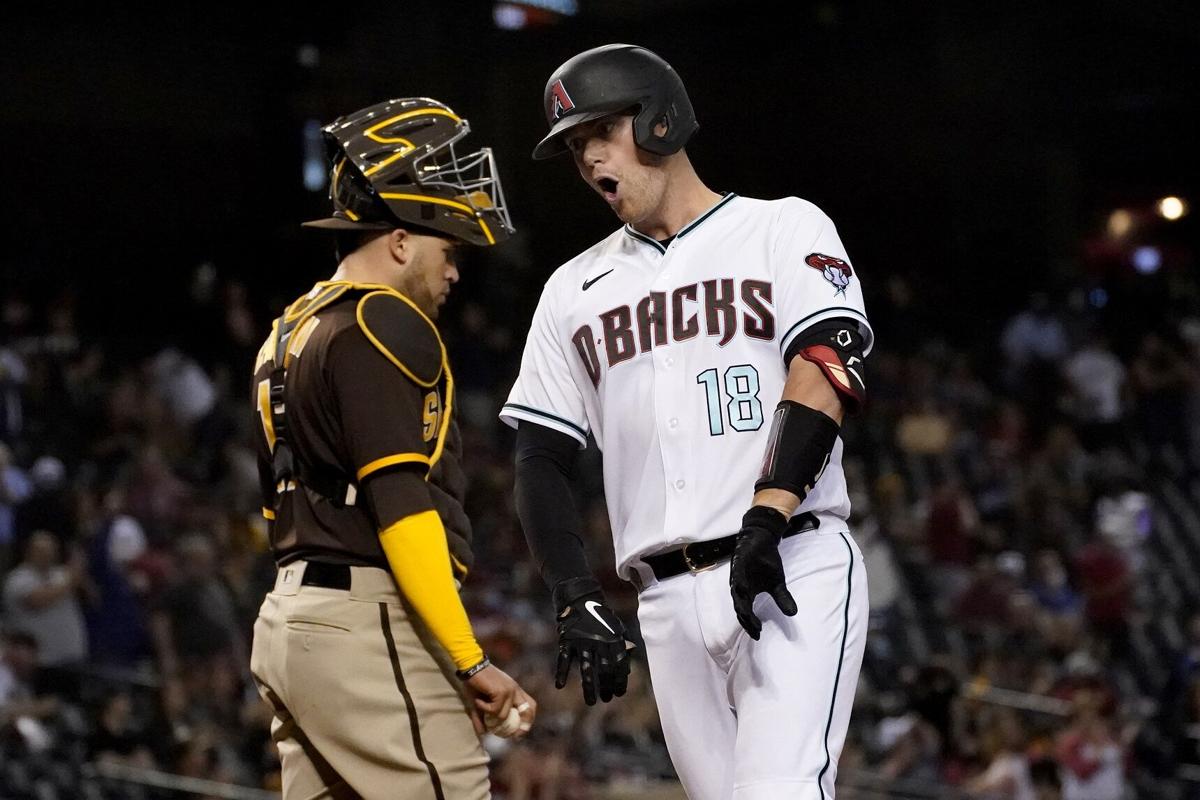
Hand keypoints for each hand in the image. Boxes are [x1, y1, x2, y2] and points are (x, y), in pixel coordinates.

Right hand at [464, 664, 536, 738]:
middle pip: (528, 710)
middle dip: (523, 726)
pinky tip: (478, 701)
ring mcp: (509, 690)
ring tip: (480, 708)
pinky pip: (494, 710)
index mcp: (515, 690)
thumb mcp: (480, 702)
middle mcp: (515, 690)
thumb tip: (483, 733)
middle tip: (512, 736)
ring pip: (504, 715)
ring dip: (490, 717)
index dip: (529, 720)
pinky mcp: (501, 691)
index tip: (520, 732)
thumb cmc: (476, 683)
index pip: (530, 705)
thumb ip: (482, 717)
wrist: (471, 666)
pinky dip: (484, 709)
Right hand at [554, 590, 632, 704]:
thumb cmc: (601, 617)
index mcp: (613, 639)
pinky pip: (563, 659)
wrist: (580, 599)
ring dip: (589, 687)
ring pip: (586, 668)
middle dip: (607, 687)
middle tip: (606, 700)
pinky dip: (561, 672)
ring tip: (591, 702)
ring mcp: (582, 642)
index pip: (620, 665)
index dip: (620, 680)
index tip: (619, 693)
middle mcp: (599, 642)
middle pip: (604, 670)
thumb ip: (623, 644)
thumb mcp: (617, 627)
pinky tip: (560, 685)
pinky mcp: (567, 640)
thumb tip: (627, 665)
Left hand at [730, 506, 796, 639]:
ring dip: (741, 605)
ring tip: (748, 616)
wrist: (763, 540)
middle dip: (747, 620)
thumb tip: (793, 614)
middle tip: (755, 629)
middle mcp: (740, 587)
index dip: (751, 624)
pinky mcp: (738, 563)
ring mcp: (737, 575)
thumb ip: (782, 598)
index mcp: (747, 593)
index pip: (746, 613)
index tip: (759, 635)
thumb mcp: (778, 583)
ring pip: (736, 593)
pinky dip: (739, 583)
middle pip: (740, 607)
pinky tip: (744, 590)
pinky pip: (737, 574)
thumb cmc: (766, 563)